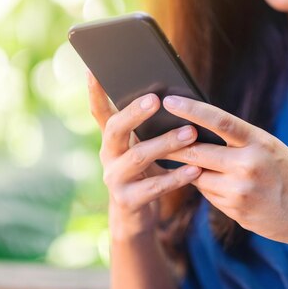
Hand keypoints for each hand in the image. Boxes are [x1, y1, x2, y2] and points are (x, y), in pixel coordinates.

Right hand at [86, 73, 201, 240]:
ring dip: (166, 143)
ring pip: (139, 157)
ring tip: (190, 133)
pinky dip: (176, 178)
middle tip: (156, 99)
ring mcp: (115, 179)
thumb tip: (174, 97)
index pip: (99, 111)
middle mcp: (108, 156)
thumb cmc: (145, 174)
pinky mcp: (128, 201)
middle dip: (135, 113)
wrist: (135, 219)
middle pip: (116, 129)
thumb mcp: (142, 149)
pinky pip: (153, 187)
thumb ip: (148, 129)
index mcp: (112, 139)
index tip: (92, 69)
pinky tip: (195, 170)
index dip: (94, 91)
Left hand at [162, 95, 287, 250]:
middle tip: (157, 140)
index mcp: (260, 142)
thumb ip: (241, 142)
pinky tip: (224, 187)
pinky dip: (208, 188)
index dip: (191, 109)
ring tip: (202, 166)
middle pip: (197, 152)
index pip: (219, 120)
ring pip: (198, 176)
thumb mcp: (272, 149)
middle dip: (175, 147)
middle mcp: (248, 165)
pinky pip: (209, 195)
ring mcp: (241, 191)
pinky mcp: (236, 211)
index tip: (169, 100)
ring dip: (194, 171)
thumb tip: (202, 132)